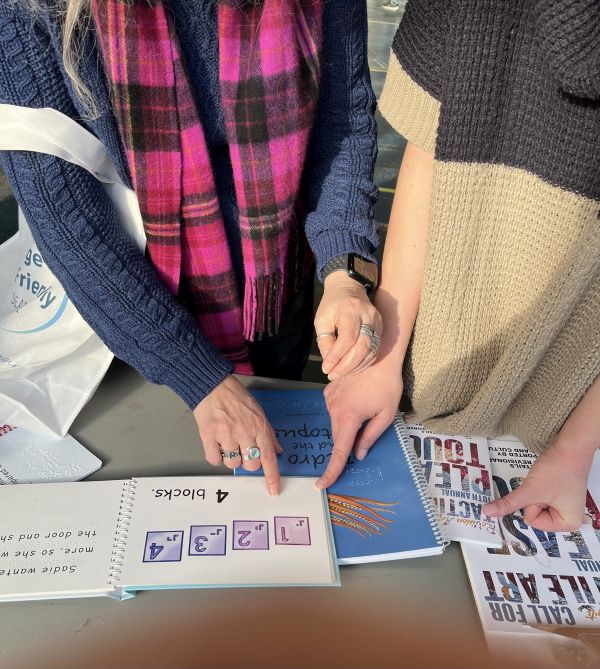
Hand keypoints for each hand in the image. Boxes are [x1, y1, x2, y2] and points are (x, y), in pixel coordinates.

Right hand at [193, 375, 281, 494]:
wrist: (213, 385)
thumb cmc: (236, 396)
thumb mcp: (259, 412)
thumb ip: (268, 433)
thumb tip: (277, 451)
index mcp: (259, 426)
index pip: (268, 456)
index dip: (272, 476)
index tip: (273, 490)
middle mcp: (244, 432)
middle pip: (251, 464)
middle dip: (249, 462)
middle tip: (244, 450)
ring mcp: (226, 435)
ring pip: (233, 463)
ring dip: (232, 457)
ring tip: (228, 442)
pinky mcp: (208, 435)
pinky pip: (215, 459)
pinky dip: (216, 456)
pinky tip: (217, 445)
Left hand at [314, 272, 381, 380]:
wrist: (349, 288)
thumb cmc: (332, 304)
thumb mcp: (322, 319)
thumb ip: (325, 341)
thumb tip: (329, 363)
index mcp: (351, 310)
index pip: (347, 338)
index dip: (337, 356)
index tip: (326, 368)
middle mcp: (368, 316)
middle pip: (361, 347)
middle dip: (346, 365)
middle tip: (332, 375)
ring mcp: (377, 323)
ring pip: (370, 351)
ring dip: (354, 367)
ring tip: (339, 374)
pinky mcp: (380, 329)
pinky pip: (374, 351)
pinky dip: (362, 363)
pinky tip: (351, 369)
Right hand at [316, 361, 402, 488]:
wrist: (378, 356)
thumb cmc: (387, 386)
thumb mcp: (386, 415)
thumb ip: (370, 437)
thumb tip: (358, 454)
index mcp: (349, 418)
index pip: (339, 451)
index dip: (332, 470)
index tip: (322, 485)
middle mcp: (334, 409)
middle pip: (338, 437)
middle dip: (348, 442)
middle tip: (366, 430)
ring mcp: (329, 398)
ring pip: (335, 423)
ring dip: (347, 425)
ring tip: (365, 408)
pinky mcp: (328, 390)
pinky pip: (333, 410)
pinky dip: (343, 412)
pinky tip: (357, 400)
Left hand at [483, 440, 592, 530]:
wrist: (570, 446)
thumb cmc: (558, 469)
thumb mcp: (531, 490)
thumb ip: (509, 503)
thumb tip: (488, 512)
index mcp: (568, 524)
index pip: (533, 521)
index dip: (533, 504)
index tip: (545, 490)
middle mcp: (569, 517)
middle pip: (534, 514)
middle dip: (534, 498)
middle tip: (546, 485)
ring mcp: (564, 504)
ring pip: (535, 503)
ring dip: (536, 491)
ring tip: (548, 481)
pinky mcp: (558, 493)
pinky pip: (539, 495)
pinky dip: (538, 487)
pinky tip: (548, 478)